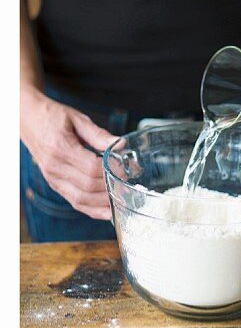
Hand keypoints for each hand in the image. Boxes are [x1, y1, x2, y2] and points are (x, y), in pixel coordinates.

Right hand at [20, 91, 115, 219]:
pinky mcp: (55, 184)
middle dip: (111, 187)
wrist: (25, 118)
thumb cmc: (52, 117)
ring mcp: (53, 178)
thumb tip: (120, 145)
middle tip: (128, 182)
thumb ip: (99, 134)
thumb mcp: (77, 119)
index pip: (92, 168)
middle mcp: (54, 166)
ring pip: (82, 199)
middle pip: (89, 186)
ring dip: (104, 202)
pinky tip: (108, 210)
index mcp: (60, 148)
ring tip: (122, 197)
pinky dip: (93, 210)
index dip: (112, 171)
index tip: (125, 168)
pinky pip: (75, 202)